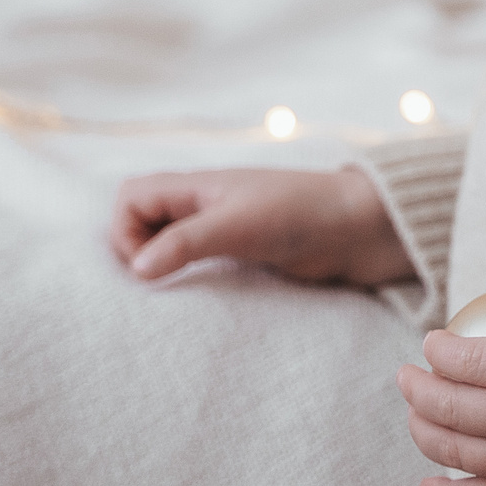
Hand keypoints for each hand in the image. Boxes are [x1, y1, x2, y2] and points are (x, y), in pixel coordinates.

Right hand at [108, 166, 410, 284]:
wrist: (361, 229)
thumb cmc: (301, 214)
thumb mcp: (237, 226)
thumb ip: (185, 242)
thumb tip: (136, 269)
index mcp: (197, 186)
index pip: (132, 197)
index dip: (124, 230)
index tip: (145, 266)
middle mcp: (204, 204)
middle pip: (142, 220)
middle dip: (136, 251)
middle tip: (153, 283)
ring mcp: (223, 228)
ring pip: (168, 243)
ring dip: (161, 267)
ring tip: (170, 295)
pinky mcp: (242, 252)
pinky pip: (198, 262)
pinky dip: (188, 278)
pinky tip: (198, 298)